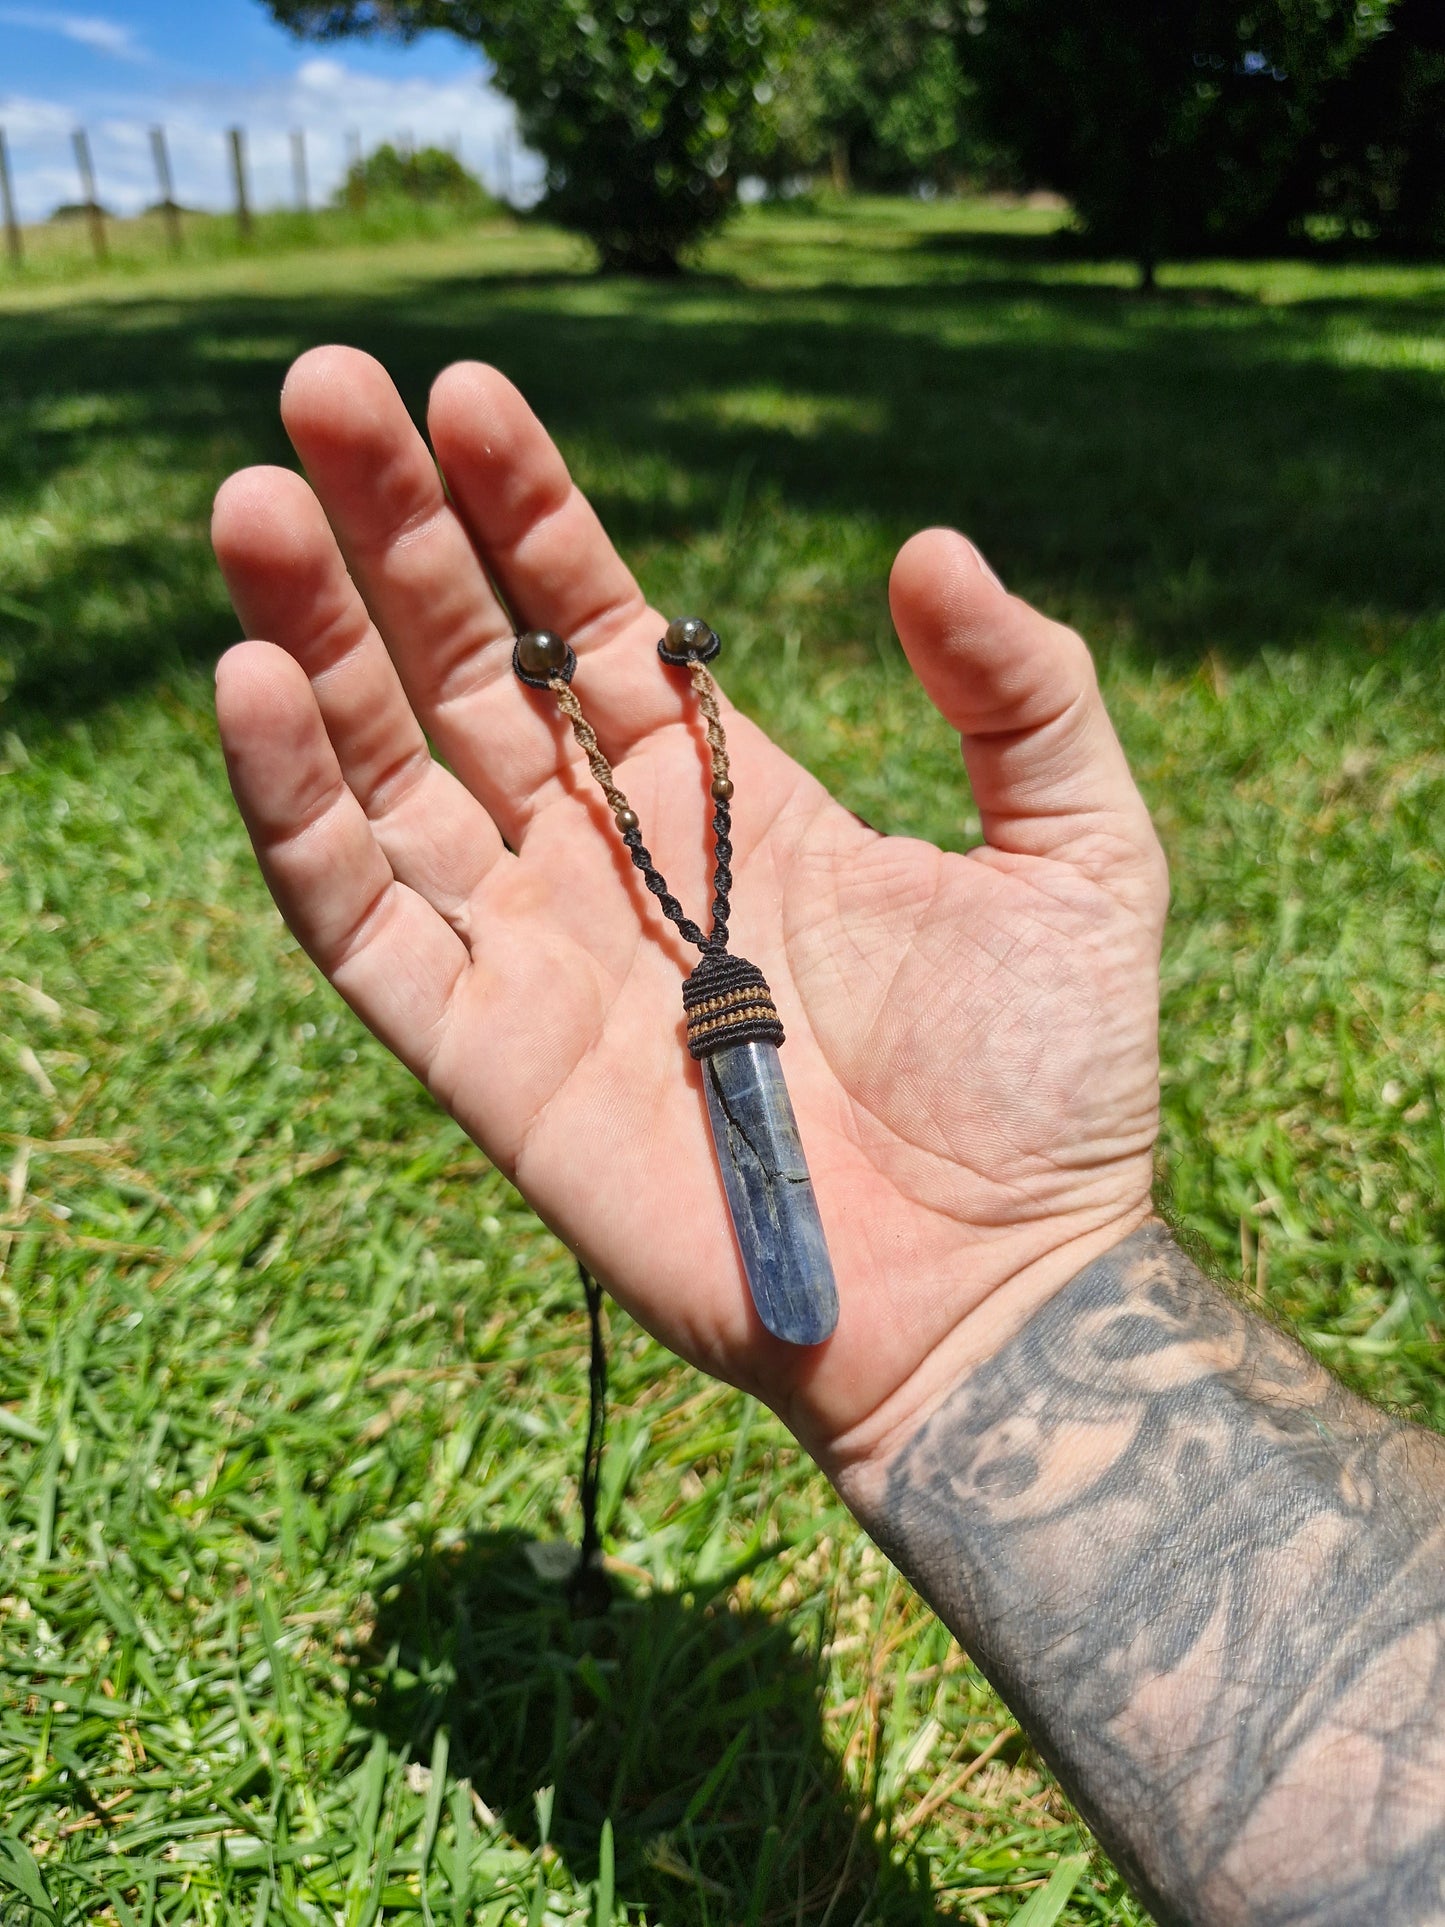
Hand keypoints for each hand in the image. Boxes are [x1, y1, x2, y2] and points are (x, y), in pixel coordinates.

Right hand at [212, 347, 1166, 1482]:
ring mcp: (536, 953)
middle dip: (395, 533)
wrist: (996, 1290)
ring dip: (316, 638)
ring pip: (390, 769)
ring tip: (254, 504)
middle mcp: (611, 858)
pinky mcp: (480, 1057)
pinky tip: (253, 686)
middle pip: (469, 668)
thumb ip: (1021, 694)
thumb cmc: (1048, 1090)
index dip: (528, 510)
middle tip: (323, 392)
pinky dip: (295, 811)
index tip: (465, 392)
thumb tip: (929, 546)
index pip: (594, 619)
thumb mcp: (1079, 855)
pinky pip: (360, 918)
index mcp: (727, 795)